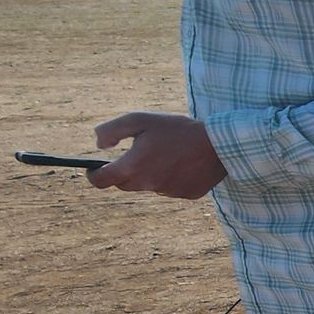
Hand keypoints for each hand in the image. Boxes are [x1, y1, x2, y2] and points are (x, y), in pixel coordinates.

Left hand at [89, 112, 226, 198]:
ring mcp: (168, 191)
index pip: (101, 181)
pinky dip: (171, 178)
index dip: (93, 175)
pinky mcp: (186, 194)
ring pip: (149, 186)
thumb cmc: (178, 129)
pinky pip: (171, 188)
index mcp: (133, 166)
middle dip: (124, 172)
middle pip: (124, 184)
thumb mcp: (140, 119)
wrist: (219, 144)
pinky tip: (184, 163)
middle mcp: (148, 184)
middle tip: (137, 154)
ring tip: (167, 154)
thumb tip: (98, 145)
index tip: (93, 168)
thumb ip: (111, 130)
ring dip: (150, 174)